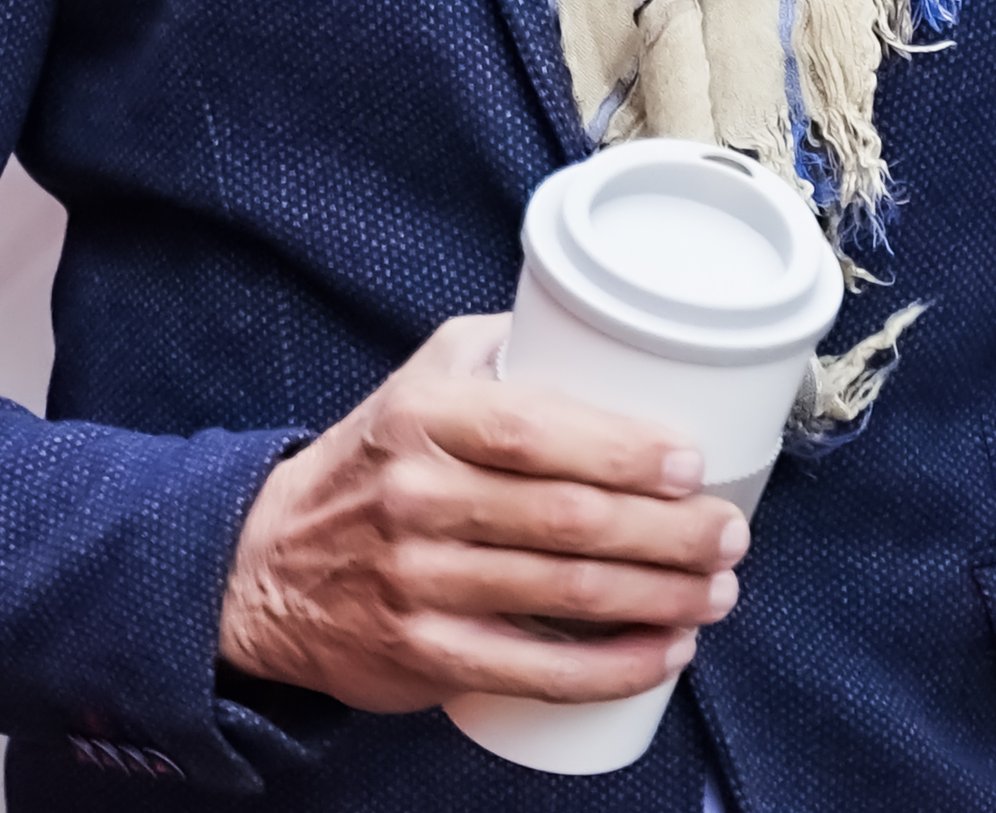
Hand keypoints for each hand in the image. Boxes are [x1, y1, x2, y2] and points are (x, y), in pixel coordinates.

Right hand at [217, 314, 748, 712]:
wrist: (267, 566)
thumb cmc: (372, 463)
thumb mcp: (415, 381)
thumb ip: (500, 349)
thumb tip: (609, 326)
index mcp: (421, 415)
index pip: (534, 430)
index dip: (622, 450)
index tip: (690, 462)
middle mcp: (415, 496)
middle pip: (567, 520)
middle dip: (668, 532)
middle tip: (728, 533)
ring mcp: (416, 581)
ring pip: (563, 594)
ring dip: (659, 597)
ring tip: (717, 590)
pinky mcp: (423, 654)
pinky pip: (534, 669)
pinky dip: (611, 668)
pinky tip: (663, 652)